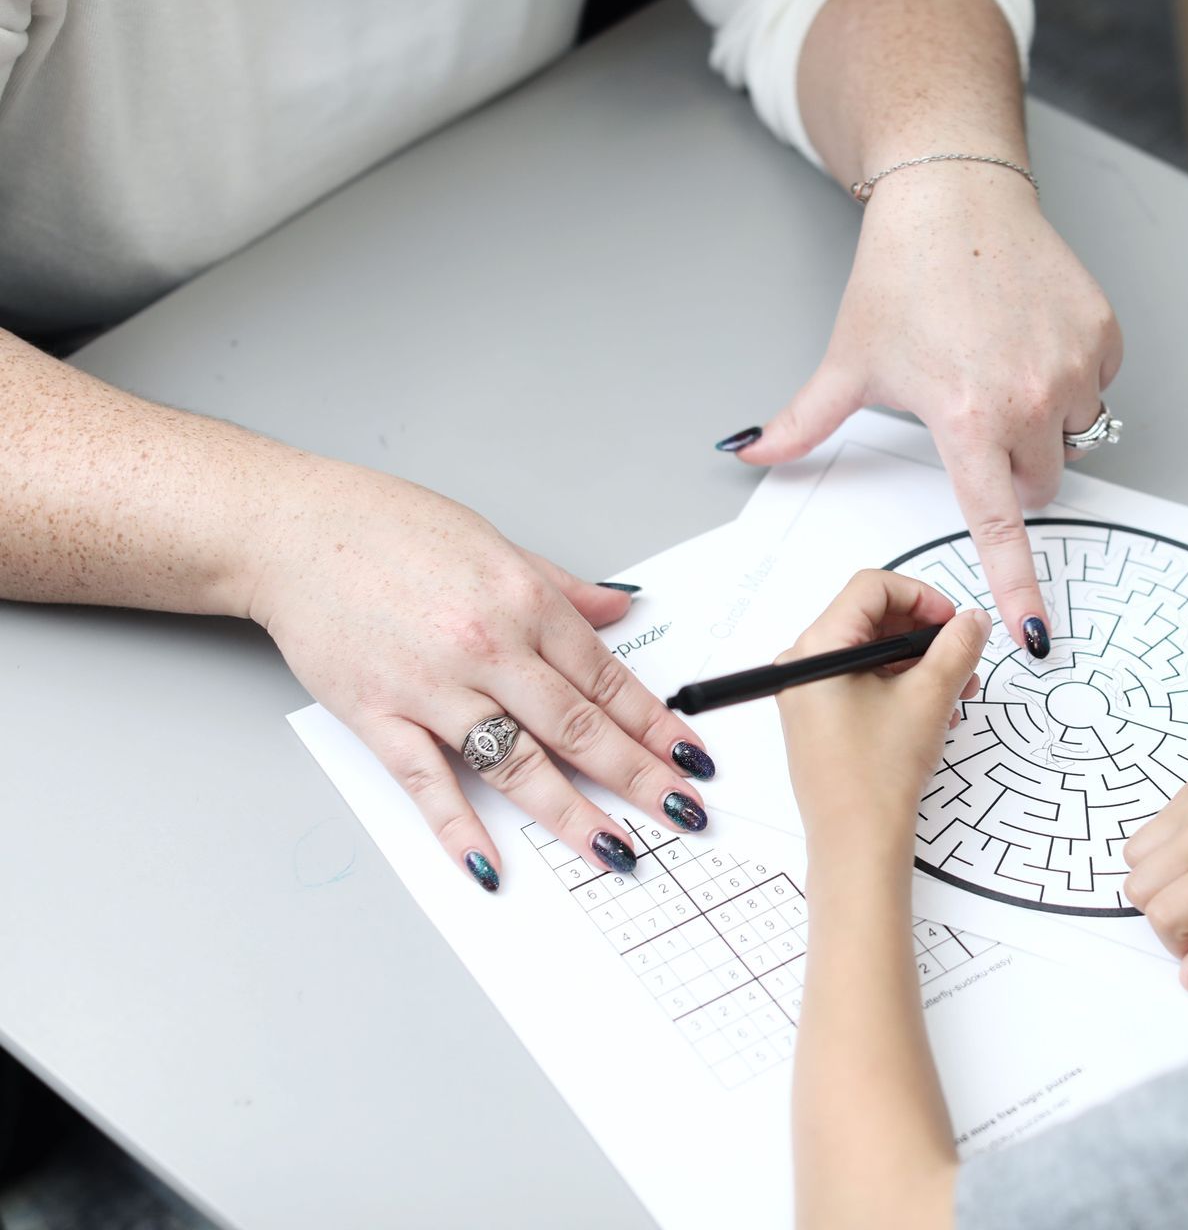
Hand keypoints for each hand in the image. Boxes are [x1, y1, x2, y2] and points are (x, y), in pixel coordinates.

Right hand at [248, 462, 714, 888]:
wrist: (292, 530)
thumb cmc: (387, 529)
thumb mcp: (495, 543)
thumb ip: (561, 588)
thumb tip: (619, 606)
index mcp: (524, 603)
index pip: (608, 679)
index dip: (656, 726)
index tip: (690, 759)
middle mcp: (488, 648)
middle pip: (580, 728)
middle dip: (639, 778)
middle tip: (681, 814)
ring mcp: (433, 688)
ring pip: (519, 764)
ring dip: (572, 815)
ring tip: (615, 850)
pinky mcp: (378, 716)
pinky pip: (429, 783)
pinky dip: (460, 828)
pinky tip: (492, 863)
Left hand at [733, 165, 1122, 653]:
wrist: (953, 194)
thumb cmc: (903, 273)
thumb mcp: (850, 360)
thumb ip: (804, 422)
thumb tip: (747, 452)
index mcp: (966, 418)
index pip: (997, 523)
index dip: (1018, 583)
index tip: (1037, 630)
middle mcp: (1029, 400)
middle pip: (1036, 484)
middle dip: (1009, 466)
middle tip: (973, 414)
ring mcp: (1074, 366)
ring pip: (1070, 436)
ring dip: (1043, 420)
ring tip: (1000, 364)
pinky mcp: (1103, 335)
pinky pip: (1096, 387)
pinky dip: (1071, 375)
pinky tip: (1029, 337)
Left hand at [775, 571, 988, 865]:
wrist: (857, 844)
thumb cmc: (877, 776)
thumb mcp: (929, 698)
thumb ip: (957, 647)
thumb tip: (972, 620)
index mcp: (817, 648)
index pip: (871, 587)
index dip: (921, 596)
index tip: (953, 622)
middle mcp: (802, 664)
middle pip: (871, 618)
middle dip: (923, 633)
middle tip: (963, 655)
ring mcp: (808, 693)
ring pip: (871, 653)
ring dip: (918, 663)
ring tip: (958, 689)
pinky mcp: (820, 719)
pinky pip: (862, 681)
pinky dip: (900, 685)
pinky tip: (935, 709)